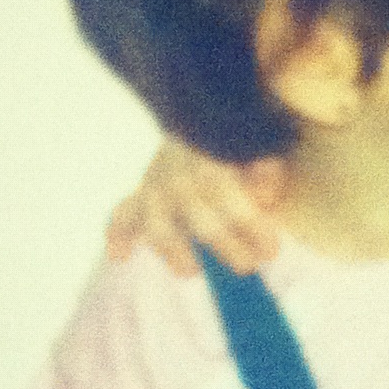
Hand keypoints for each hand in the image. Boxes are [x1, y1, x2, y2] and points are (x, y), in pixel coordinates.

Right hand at [105, 139, 286, 276]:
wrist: (196, 117)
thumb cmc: (235, 145)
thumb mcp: (258, 150)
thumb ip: (265, 172)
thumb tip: (264, 196)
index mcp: (212, 164)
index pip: (232, 199)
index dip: (250, 226)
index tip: (271, 250)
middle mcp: (179, 179)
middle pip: (199, 219)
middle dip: (223, 245)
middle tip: (246, 267)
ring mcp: (156, 188)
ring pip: (157, 223)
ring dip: (171, 249)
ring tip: (190, 271)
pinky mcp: (140, 197)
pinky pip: (121, 215)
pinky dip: (117, 234)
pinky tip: (120, 256)